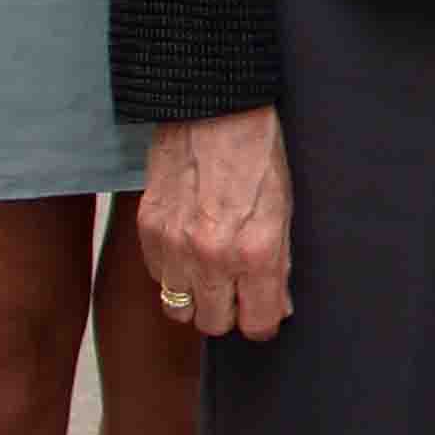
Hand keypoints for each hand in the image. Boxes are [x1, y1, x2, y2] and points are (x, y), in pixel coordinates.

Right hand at [139, 107, 294, 340]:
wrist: (214, 111)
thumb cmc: (260, 154)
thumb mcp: (287, 208)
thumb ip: (279, 262)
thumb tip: (278, 305)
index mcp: (255, 251)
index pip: (257, 322)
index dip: (265, 322)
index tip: (266, 315)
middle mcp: (211, 256)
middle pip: (214, 324)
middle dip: (229, 313)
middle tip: (239, 293)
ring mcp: (174, 246)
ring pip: (179, 308)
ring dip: (196, 298)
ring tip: (212, 275)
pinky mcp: (148, 231)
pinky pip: (158, 276)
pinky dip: (174, 272)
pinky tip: (189, 249)